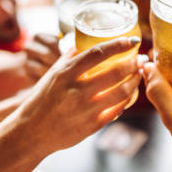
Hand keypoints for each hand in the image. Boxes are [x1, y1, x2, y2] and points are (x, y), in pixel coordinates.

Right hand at [17, 37, 142, 155]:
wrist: (32, 131)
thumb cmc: (43, 98)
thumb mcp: (53, 73)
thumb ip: (70, 57)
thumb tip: (86, 40)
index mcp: (66, 74)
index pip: (98, 53)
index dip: (118, 45)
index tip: (131, 40)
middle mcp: (77, 91)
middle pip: (116, 73)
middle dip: (133, 64)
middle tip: (140, 59)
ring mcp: (86, 110)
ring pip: (122, 92)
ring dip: (135, 81)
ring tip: (138, 74)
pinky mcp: (92, 126)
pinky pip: (118, 109)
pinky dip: (127, 99)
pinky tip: (130, 93)